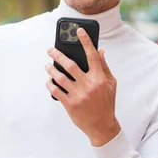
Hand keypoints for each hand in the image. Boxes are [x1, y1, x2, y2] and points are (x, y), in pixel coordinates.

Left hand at [46, 28, 120, 146]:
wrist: (102, 126)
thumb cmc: (107, 103)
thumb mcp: (111, 84)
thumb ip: (104, 67)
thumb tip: (100, 51)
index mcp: (99, 78)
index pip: (92, 56)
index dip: (85, 41)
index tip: (78, 31)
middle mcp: (88, 85)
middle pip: (70, 65)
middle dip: (58, 55)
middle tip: (50, 50)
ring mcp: (78, 95)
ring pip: (60, 77)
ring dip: (51, 69)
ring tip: (46, 65)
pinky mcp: (70, 105)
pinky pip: (56, 91)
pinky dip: (50, 84)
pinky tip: (48, 81)